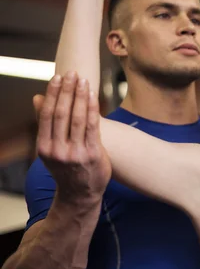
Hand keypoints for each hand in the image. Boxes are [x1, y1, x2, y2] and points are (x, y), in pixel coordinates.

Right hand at [34, 72, 111, 204]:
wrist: (80, 195)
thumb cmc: (67, 169)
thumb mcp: (51, 149)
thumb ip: (47, 125)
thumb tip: (37, 98)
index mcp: (45, 147)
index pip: (47, 115)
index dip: (52, 94)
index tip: (56, 78)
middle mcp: (58, 150)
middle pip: (61, 113)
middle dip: (66, 91)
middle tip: (71, 73)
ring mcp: (76, 152)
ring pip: (77, 118)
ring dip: (80, 96)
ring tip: (83, 80)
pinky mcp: (93, 154)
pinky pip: (93, 127)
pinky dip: (92, 109)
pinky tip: (93, 96)